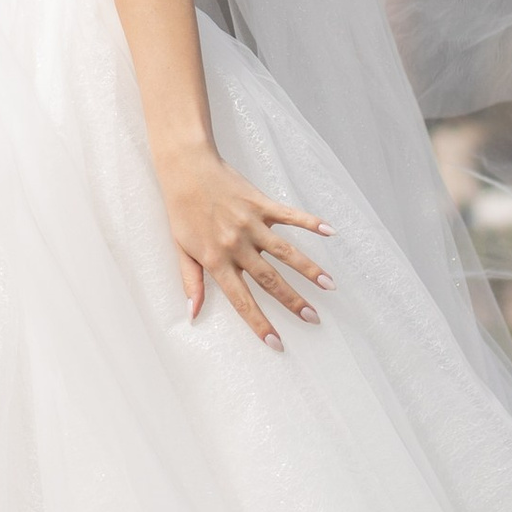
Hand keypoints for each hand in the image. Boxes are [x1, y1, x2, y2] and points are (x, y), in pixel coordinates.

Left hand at [158, 148, 330, 348]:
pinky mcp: (261, 203)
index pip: (241, 300)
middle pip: (270, 279)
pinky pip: (289, 215)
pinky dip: (310, 223)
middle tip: (313, 318)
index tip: (277, 343)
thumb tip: (193, 314)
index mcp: (216, 260)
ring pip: (285, 251)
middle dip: (293, 301)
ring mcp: (251, 223)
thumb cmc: (181, 210)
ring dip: (308, 269)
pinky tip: (330, 232)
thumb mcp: (181, 249)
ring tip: (329, 285)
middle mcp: (236, 245)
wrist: (185, 168)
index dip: (259, 323)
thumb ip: (191, 282)